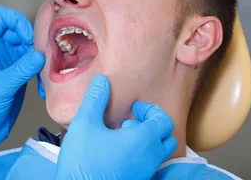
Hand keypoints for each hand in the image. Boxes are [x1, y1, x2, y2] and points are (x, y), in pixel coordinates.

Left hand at [0, 6, 44, 159]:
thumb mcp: (0, 86)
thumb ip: (20, 69)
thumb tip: (40, 54)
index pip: (1, 16)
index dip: (17, 21)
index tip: (27, 39)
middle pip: (20, 29)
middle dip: (33, 40)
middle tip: (41, 57)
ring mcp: (8, 61)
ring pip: (29, 46)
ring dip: (40, 57)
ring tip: (45, 73)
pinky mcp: (18, 74)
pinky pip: (33, 63)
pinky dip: (40, 72)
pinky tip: (41, 88)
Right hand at [55, 75, 176, 179]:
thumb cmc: (83, 161)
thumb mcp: (84, 123)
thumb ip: (96, 99)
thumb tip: (102, 80)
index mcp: (143, 140)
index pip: (163, 120)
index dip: (149, 110)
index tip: (132, 108)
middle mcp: (150, 158)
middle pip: (167, 137)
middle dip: (152, 125)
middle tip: (129, 122)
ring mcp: (145, 173)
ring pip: (158, 153)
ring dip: (146, 141)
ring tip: (120, 138)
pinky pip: (148, 165)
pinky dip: (139, 155)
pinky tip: (115, 153)